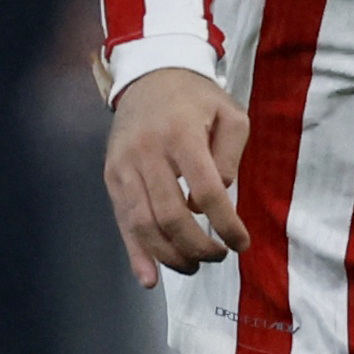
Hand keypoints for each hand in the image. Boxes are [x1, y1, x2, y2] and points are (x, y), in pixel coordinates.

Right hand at [104, 65, 251, 284]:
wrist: (149, 74)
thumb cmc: (196, 99)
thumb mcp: (230, 113)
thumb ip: (231, 155)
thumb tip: (219, 195)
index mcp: (181, 134)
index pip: (205, 191)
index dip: (226, 224)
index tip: (241, 242)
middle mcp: (147, 152)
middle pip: (171, 216)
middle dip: (199, 246)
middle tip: (220, 256)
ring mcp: (124, 166)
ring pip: (144, 225)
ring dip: (171, 256)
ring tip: (194, 265)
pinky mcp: (111, 176)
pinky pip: (122, 222)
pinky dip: (136, 254)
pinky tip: (150, 279)